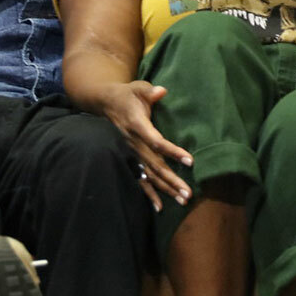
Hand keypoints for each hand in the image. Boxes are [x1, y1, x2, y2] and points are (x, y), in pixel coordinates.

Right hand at [99, 80, 192, 210]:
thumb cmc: (128, 95)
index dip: (173, 151)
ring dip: (166, 189)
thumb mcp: (137, 88)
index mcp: (137, 126)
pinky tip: (160, 207)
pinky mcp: (129, 159)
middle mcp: (133, 143)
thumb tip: (161, 91)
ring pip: (150, 175)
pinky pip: (139, 179)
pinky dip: (149, 194)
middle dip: (172, 180)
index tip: (190, 160)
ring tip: (183, 200)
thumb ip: (149, 91)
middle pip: (155, 165)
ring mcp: (130, 154)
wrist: (105, 104)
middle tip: (188, 194)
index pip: (156, 141)